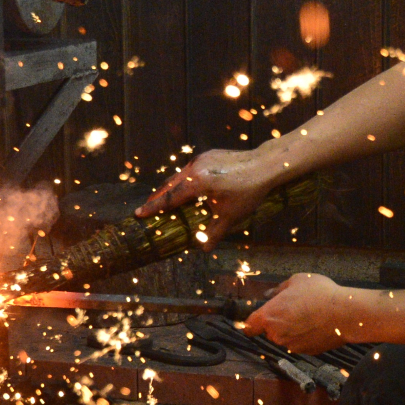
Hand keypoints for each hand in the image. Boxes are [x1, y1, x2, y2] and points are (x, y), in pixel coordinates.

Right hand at [135, 148, 274, 246]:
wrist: (266, 165)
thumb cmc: (248, 192)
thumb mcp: (230, 216)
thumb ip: (214, 232)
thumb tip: (203, 248)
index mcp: (196, 182)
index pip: (169, 198)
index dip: (153, 207)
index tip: (138, 214)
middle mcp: (195, 168)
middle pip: (169, 184)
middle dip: (157, 197)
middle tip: (146, 208)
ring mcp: (202, 159)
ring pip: (179, 175)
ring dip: (170, 188)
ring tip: (164, 199)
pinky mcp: (209, 155)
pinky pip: (190, 169)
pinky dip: (183, 180)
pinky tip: (186, 188)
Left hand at [243, 273, 348, 354]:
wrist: (345, 314)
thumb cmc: (319, 294)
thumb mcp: (297, 281)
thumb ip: (279, 289)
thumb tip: (270, 294)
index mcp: (269, 316)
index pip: (249, 327)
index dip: (251, 323)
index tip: (255, 321)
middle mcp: (277, 335)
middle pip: (270, 331)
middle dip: (278, 323)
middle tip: (294, 309)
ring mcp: (292, 345)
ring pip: (286, 338)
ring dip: (292, 330)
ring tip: (309, 315)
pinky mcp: (307, 352)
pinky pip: (300, 343)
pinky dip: (305, 336)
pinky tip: (317, 324)